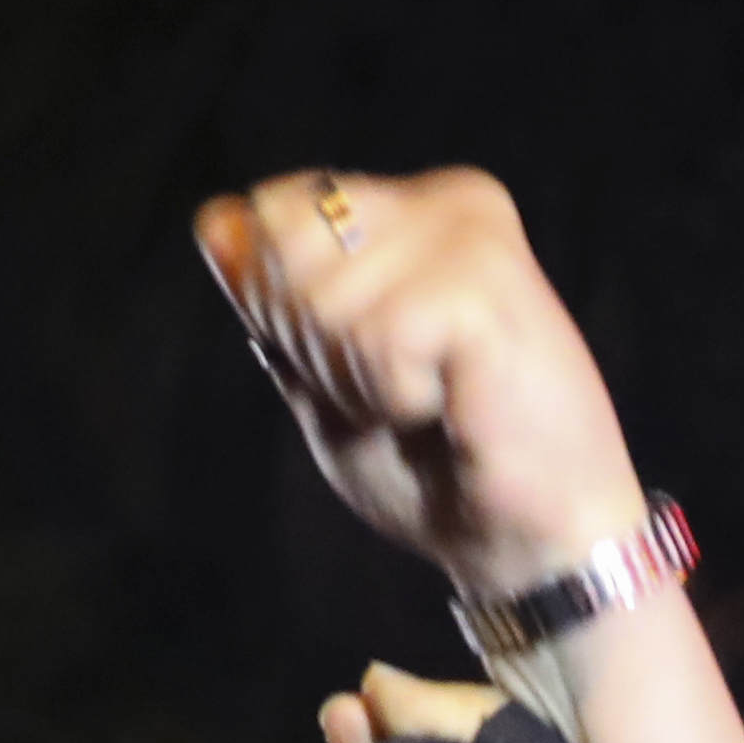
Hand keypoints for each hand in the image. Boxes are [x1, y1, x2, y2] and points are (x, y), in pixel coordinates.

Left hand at [195, 169, 648, 593]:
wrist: (528, 542)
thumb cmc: (437, 471)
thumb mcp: (324, 381)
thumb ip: (271, 302)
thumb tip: (215, 219)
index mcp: (406, 211)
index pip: (267, 212)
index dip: (282, 308)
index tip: (362, 367)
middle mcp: (441, 200)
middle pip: (284, 243)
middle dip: (316, 344)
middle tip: (402, 393)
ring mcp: (468, 232)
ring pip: (326, 296)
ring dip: (362, 380)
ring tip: (432, 404)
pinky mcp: (486, 279)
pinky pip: (379, 333)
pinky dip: (397, 393)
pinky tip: (455, 407)